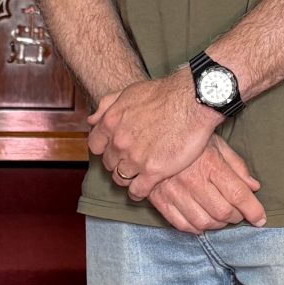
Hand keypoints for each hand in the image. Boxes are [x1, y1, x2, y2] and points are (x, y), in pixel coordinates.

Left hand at [90, 67, 216, 200]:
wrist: (191, 101)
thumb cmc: (163, 94)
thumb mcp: (128, 92)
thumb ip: (106, 106)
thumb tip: (92, 120)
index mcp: (111, 123)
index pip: (95, 146)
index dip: (105, 149)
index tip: (115, 149)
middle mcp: (119, 143)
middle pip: (109, 164)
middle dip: (118, 162)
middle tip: (131, 161)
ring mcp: (135, 158)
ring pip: (120, 178)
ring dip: (127, 178)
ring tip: (138, 175)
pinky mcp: (154, 171)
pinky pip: (138, 191)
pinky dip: (138, 192)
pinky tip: (144, 188)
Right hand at [145, 134, 265, 234]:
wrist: (152, 132)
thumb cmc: (189, 137)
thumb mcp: (217, 144)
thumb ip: (237, 167)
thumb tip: (254, 187)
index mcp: (210, 164)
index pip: (238, 195)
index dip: (253, 210)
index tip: (260, 219)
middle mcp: (193, 180)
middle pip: (223, 212)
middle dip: (236, 217)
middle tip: (238, 213)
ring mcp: (174, 192)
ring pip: (203, 222)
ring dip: (217, 224)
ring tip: (220, 217)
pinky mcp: (160, 200)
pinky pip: (181, 224)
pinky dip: (195, 228)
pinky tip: (202, 221)